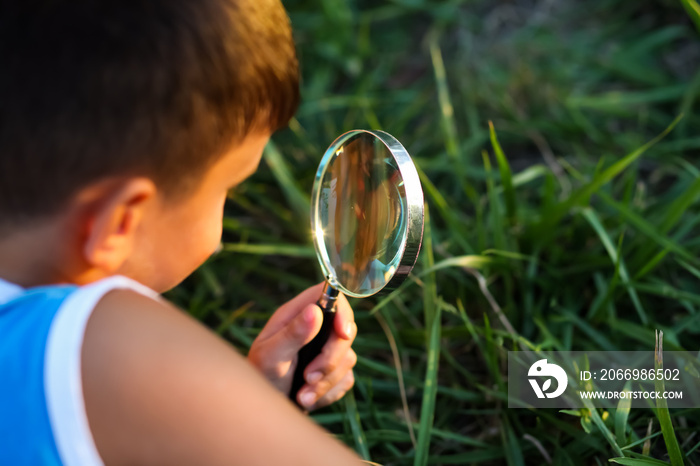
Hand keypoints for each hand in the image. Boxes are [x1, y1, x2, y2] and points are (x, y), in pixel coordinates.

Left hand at [247, 283, 356, 409]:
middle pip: (346, 330)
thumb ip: (292, 334)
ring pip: (348, 358)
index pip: (330, 296)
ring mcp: (326, 350)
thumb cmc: (259, 377)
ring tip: (301, 394)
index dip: (342, 310)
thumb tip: (314, 311)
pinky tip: (307, 398)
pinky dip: (328, 393)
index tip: (343, 333)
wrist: (262, 410)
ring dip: (326, 382)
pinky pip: (346, 379)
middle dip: (331, 358)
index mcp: (296, 316)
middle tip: (309, 376)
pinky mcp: (333, 372)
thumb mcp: (271, 356)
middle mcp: (314, 329)